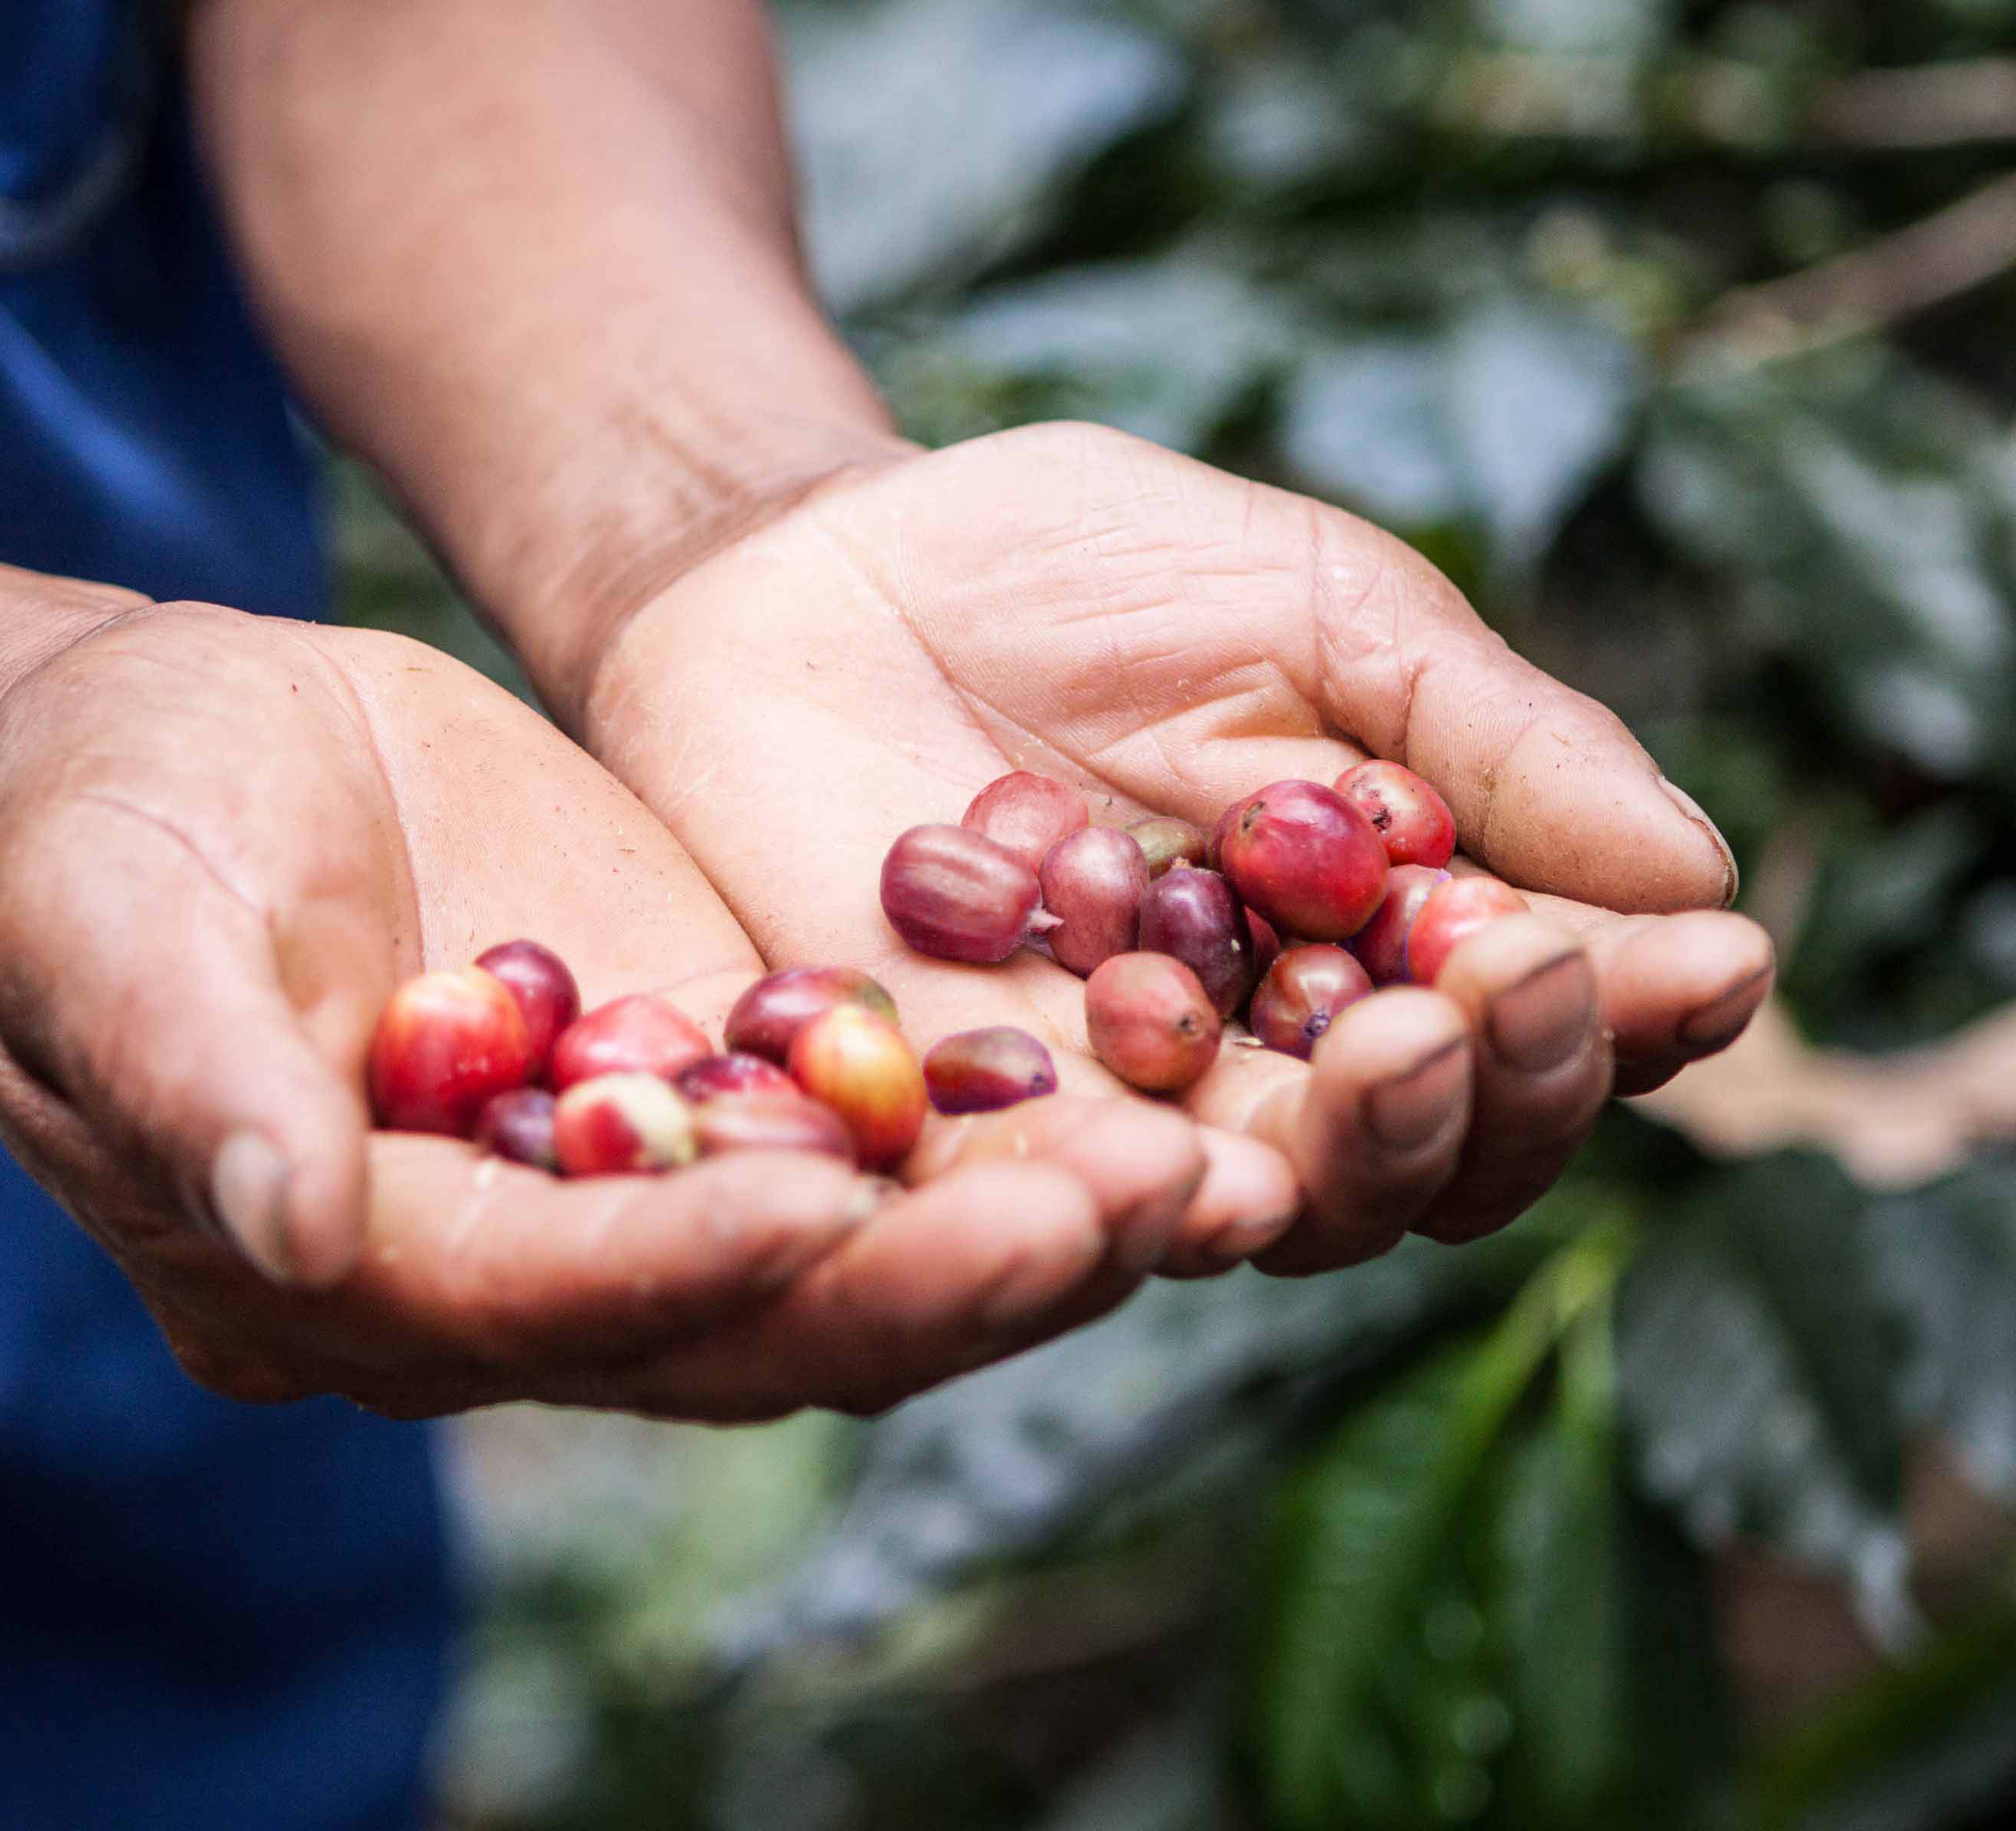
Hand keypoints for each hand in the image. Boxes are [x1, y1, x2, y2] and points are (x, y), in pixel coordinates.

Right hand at [0, 604, 1273, 1416]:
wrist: (168, 746)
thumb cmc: (99, 832)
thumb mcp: (109, 932)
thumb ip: (196, 1081)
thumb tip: (291, 1232)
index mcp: (348, 1273)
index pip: (534, 1301)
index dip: (675, 1265)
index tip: (829, 1209)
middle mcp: (507, 1273)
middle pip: (736, 1320)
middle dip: (929, 1281)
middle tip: (1123, 1216)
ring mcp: (620, 1182)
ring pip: (842, 1250)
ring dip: (1017, 1221)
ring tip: (1198, 1168)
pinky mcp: (706, 1072)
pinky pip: (870, 1128)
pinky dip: (1000, 1123)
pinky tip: (1151, 1074)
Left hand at [576, 422, 1774, 1274]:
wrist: (806, 565)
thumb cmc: (1072, 566)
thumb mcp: (1311, 606)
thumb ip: (1484, 738)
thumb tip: (1696, 879)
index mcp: (1380, 941)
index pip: (1529, 1027)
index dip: (1620, 1012)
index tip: (1702, 964)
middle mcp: (1264, 1056)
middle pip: (1423, 1153)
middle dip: (1491, 1087)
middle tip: (1501, 994)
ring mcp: (1109, 1103)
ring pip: (1270, 1200)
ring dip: (1347, 1156)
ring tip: (1385, 1073)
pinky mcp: (946, 1123)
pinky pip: (1043, 1201)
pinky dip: (1119, 1199)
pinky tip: (1189, 1171)